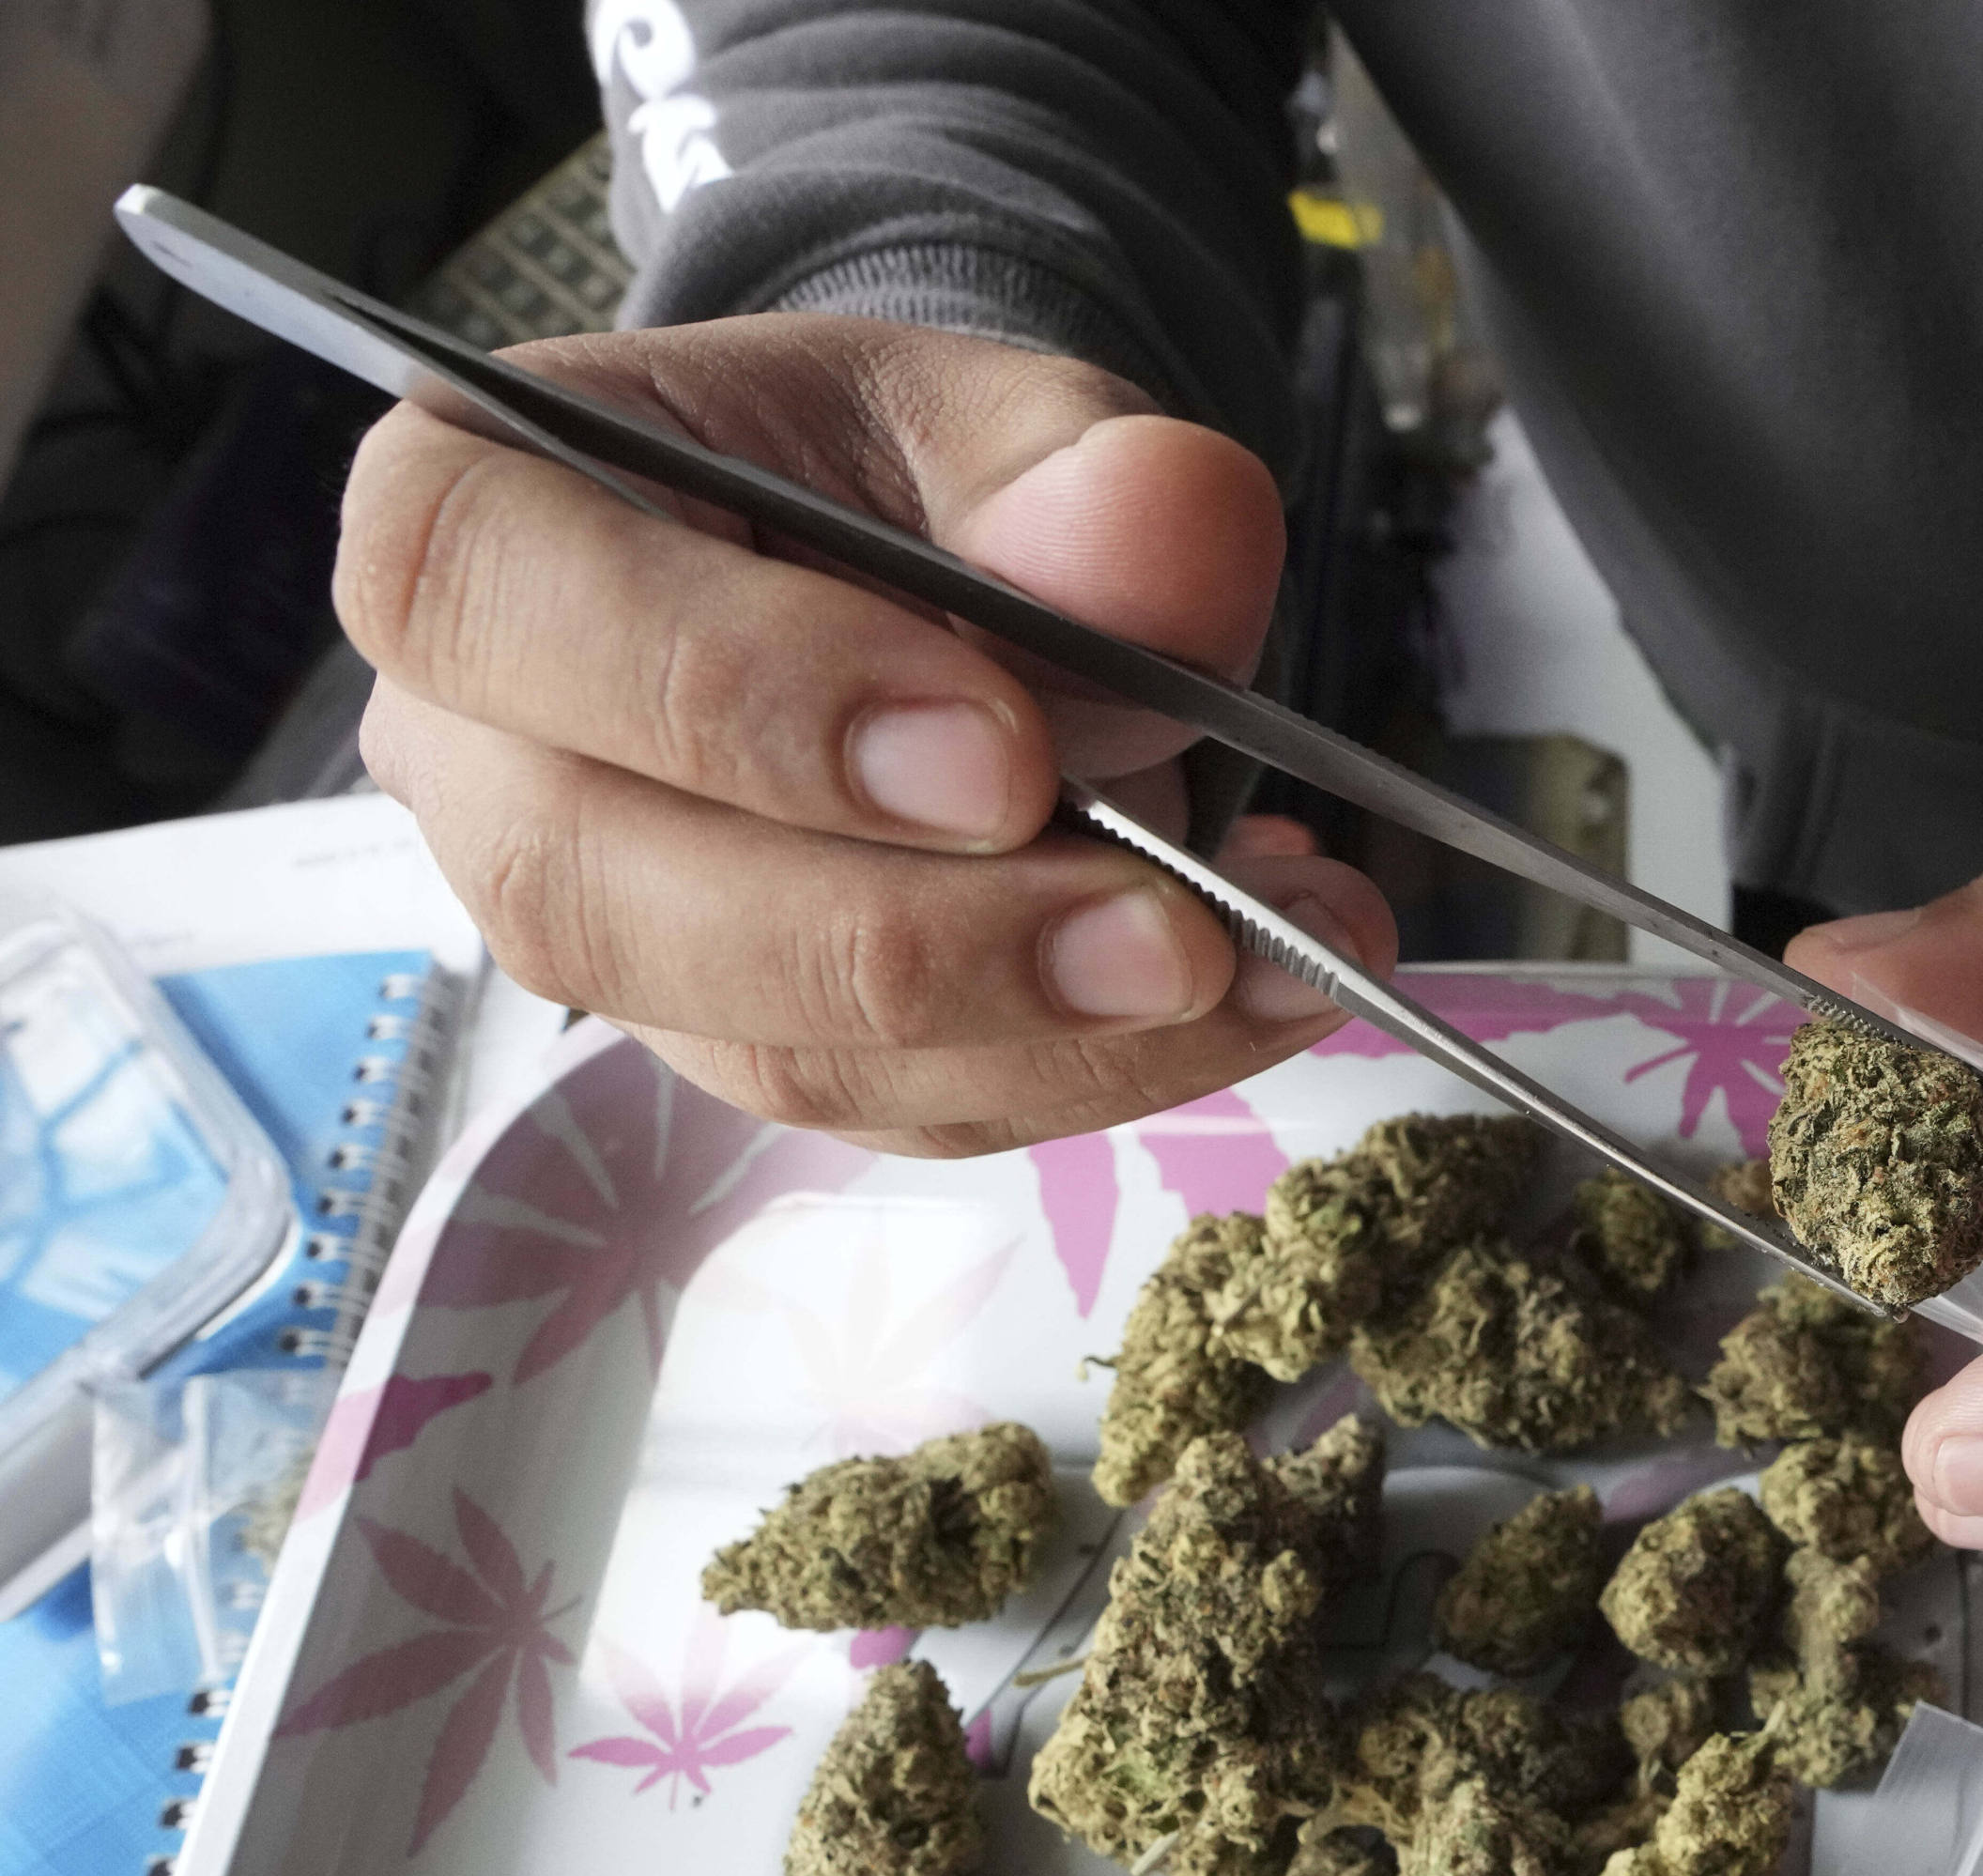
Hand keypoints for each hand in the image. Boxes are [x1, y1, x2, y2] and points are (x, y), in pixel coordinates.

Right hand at [337, 314, 1395, 1153]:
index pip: (491, 606)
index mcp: (466, 516)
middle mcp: (478, 756)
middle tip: (1171, 924)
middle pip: (607, 894)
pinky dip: (1100, 1067)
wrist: (946, 568)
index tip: (999, 753)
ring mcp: (605, 931)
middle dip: (919, 938)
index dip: (734, 698)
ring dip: (1042, 1035)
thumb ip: (1070, 465)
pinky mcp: (747, 1048)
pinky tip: (1261, 989)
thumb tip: (1159, 543)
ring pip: (766, 1052)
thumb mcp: (997, 408)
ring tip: (1265, 955)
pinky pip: (902, 1110)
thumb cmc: (908, 471)